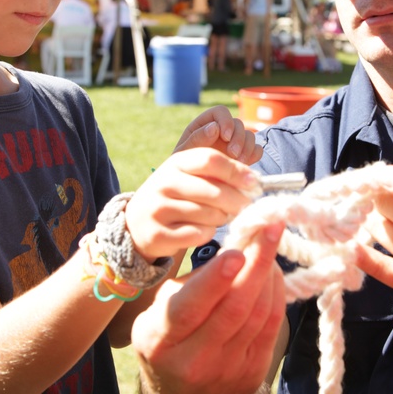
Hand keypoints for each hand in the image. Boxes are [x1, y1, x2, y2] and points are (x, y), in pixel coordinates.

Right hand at [126, 148, 258, 259]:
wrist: (137, 225)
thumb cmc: (176, 197)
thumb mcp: (189, 177)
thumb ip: (216, 173)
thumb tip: (254, 181)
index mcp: (175, 163)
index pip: (211, 159)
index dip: (237, 171)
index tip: (255, 183)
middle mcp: (164, 182)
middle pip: (214, 190)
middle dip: (237, 200)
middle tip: (246, 207)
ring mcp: (158, 208)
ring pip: (209, 214)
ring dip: (223, 217)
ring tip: (221, 217)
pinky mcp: (159, 234)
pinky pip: (199, 234)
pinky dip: (208, 233)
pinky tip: (203, 230)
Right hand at [132, 223, 285, 393]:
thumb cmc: (170, 339)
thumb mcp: (161, 310)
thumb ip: (191, 283)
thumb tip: (233, 248)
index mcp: (159, 340)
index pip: (187, 309)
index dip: (215, 280)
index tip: (237, 252)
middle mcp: (191, 361)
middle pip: (232, 310)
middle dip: (256, 265)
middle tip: (270, 230)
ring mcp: (224, 372)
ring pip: (257, 316)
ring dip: (269, 276)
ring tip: (270, 245)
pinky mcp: (250, 376)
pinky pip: (270, 329)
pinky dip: (276, 296)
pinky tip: (274, 274)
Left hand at [174, 105, 261, 164]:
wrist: (192, 187)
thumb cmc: (182, 168)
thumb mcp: (184, 154)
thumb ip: (196, 139)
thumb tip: (214, 126)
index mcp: (205, 124)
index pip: (221, 111)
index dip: (226, 121)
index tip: (226, 137)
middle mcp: (222, 130)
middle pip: (239, 123)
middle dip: (238, 138)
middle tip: (233, 154)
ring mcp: (234, 143)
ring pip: (250, 135)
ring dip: (247, 147)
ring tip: (239, 163)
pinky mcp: (245, 155)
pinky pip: (257, 150)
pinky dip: (254, 155)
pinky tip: (245, 165)